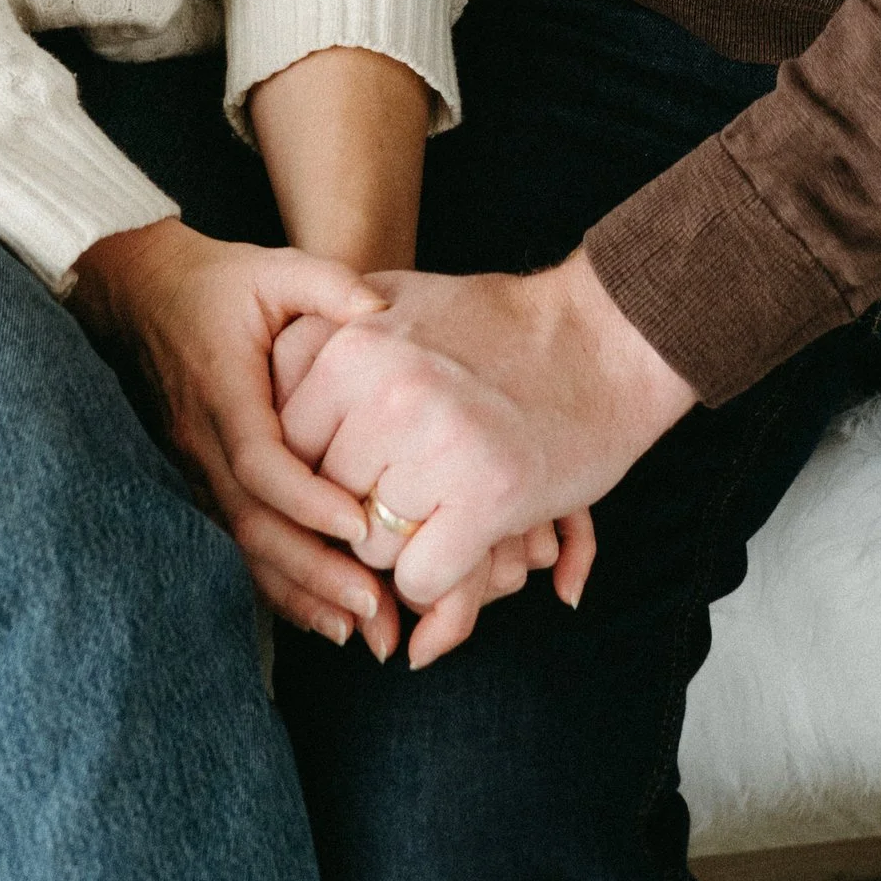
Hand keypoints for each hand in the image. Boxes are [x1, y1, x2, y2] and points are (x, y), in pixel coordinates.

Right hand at [70, 222, 393, 648]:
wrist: (141, 293)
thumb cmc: (218, 282)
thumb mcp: (274, 268)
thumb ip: (328, 284)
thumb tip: (381, 313)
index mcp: (225, 393)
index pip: (261, 462)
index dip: (308, 500)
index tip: (360, 527)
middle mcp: (204, 445)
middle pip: (255, 526)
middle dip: (315, 573)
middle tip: (376, 609)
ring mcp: (196, 471)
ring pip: (243, 549)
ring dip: (300, 593)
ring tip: (359, 630)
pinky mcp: (200, 485)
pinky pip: (236, 546)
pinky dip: (277, 586)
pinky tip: (321, 618)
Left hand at [277, 251, 693, 626]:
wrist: (608, 339)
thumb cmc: (501, 326)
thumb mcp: (401, 299)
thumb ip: (329, 331)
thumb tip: (272, 369)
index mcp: (351, 341)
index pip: (287, 444)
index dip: (325, 463)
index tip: (368, 453)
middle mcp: (385, 387)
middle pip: (328, 500)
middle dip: (365, 507)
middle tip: (419, 481)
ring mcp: (435, 441)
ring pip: (371, 548)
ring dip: (405, 544)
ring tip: (451, 498)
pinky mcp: (486, 495)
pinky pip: (418, 579)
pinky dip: (438, 581)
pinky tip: (470, 533)